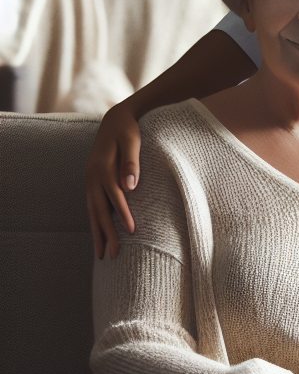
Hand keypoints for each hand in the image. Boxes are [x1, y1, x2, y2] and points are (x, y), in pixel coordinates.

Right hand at [86, 101, 142, 258]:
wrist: (115, 117)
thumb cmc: (128, 129)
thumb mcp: (133, 141)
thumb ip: (132, 162)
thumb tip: (130, 186)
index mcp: (102, 167)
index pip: (114, 195)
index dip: (123, 213)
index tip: (132, 231)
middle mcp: (92, 176)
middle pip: (99, 209)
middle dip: (106, 233)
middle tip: (114, 255)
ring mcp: (90, 179)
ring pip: (92, 211)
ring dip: (97, 233)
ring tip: (102, 254)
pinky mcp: (93, 181)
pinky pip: (92, 206)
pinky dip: (95, 221)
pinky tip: (99, 234)